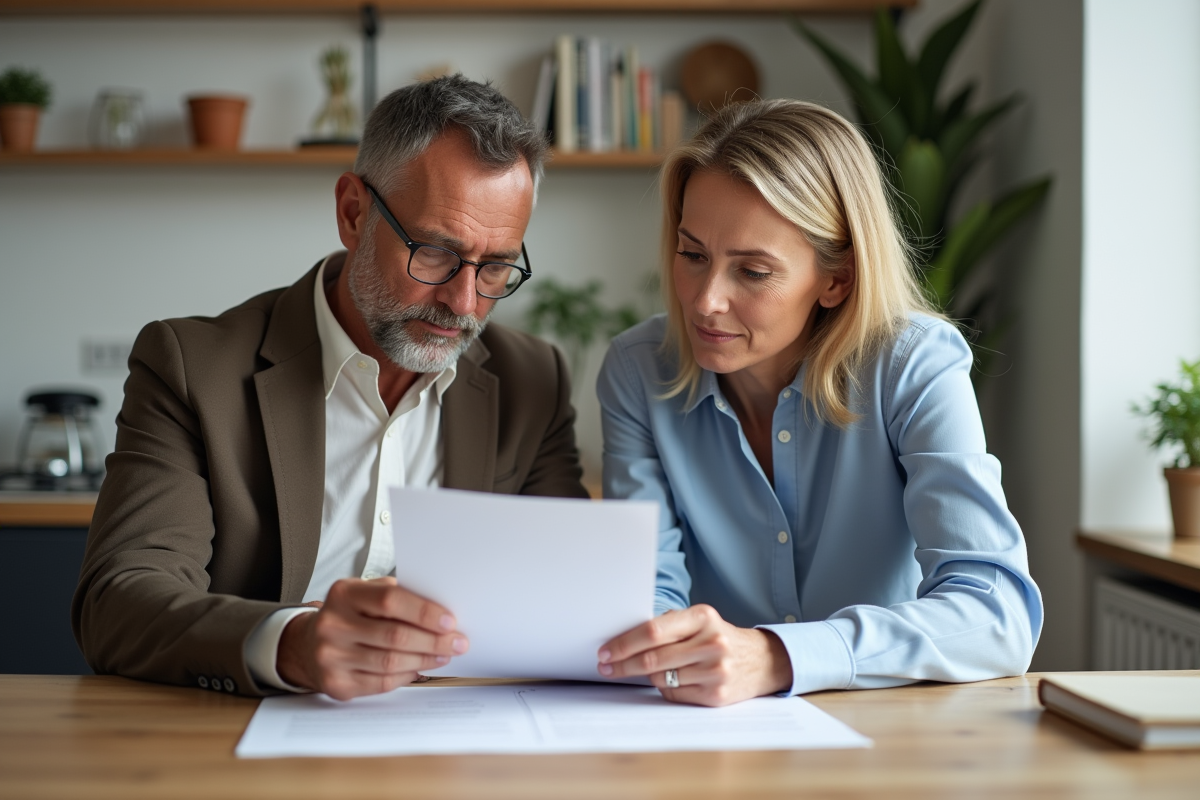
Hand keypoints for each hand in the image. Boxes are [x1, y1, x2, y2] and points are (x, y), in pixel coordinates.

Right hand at [276, 577, 467, 700]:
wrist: (308, 645)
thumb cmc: (350, 615)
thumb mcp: (365, 594)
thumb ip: (397, 597)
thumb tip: (441, 612)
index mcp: (344, 594)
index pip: (390, 600)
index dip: (424, 612)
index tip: (450, 621)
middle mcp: (333, 624)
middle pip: (395, 635)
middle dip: (434, 641)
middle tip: (458, 642)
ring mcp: (331, 656)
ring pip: (391, 662)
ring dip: (426, 660)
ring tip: (445, 655)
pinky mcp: (336, 683)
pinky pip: (381, 682)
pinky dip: (407, 675)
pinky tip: (422, 667)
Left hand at [597, 604, 791, 706]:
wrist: (761, 660)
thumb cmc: (718, 636)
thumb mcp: (699, 621)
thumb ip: (667, 625)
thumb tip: (623, 638)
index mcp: (702, 616)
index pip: (653, 631)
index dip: (624, 643)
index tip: (605, 651)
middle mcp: (712, 642)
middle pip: (653, 658)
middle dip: (622, 664)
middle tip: (605, 667)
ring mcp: (716, 670)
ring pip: (661, 678)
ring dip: (644, 677)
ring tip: (639, 671)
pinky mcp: (717, 694)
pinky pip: (675, 694)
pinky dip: (665, 687)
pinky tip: (668, 680)